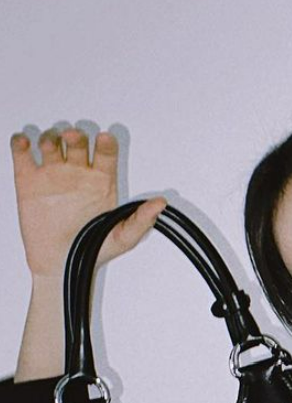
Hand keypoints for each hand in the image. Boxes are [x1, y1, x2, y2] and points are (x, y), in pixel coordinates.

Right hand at [10, 126, 165, 278]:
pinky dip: (21, 144)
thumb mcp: (123, 238)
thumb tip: (160, 204)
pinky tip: (25, 144)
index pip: (106, 153)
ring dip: (50, 138)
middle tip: (73, 138)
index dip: (106, 144)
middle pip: (76, 143)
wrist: (61, 265)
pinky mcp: (29, 182)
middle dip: (75, 136)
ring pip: (51, 144)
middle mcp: (78, 174)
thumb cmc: (94, 250)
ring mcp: (54, 176)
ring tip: (51, 145)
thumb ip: (141, 220)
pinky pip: (23, 155)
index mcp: (102, 181)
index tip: (105, 139)